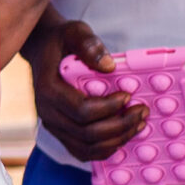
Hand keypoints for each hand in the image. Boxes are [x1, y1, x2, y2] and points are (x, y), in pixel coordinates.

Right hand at [22, 15, 144, 161]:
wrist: (43, 49)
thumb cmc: (61, 41)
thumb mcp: (74, 32)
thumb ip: (89, 45)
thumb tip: (109, 66)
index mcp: (48, 89)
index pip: (81, 110)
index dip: (109, 107)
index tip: (128, 95)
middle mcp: (47, 112)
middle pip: (86, 133)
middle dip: (120, 126)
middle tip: (141, 111)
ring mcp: (53, 125)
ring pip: (86, 147)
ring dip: (116, 140)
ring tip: (138, 124)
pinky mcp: (61, 132)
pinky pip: (83, 151)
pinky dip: (105, 149)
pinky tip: (123, 136)